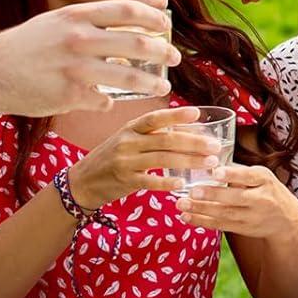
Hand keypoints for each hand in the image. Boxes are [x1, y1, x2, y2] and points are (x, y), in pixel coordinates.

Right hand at [0, 1, 180, 116]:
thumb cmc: (26, 47)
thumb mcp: (56, 23)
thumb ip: (90, 24)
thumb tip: (131, 28)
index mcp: (76, 16)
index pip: (128, 11)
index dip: (153, 18)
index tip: (165, 25)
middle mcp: (78, 39)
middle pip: (138, 45)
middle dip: (164, 53)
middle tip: (175, 59)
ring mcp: (75, 69)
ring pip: (130, 78)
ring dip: (151, 84)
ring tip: (162, 86)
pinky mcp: (70, 95)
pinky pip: (104, 99)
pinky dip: (110, 101)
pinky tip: (110, 101)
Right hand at [65, 107, 220, 208]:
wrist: (82, 181)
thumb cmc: (112, 156)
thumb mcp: (128, 138)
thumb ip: (154, 134)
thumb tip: (188, 128)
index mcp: (131, 128)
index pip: (155, 118)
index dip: (176, 115)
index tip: (197, 114)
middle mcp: (128, 141)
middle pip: (166, 139)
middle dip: (194, 142)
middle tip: (216, 146)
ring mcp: (125, 161)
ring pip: (162, 159)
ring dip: (189, 161)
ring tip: (210, 163)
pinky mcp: (125, 181)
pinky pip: (150, 181)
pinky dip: (167, 182)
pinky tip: (183, 183)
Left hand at [176, 165, 297, 237]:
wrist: (286, 219)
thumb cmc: (266, 190)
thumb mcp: (261, 176)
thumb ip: (239, 171)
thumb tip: (208, 160)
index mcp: (264, 179)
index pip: (248, 176)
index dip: (232, 174)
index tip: (215, 171)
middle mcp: (261, 198)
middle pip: (235, 197)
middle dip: (212, 195)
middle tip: (191, 191)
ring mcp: (253, 216)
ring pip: (225, 213)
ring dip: (201, 210)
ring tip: (181, 204)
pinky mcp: (244, 229)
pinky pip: (221, 225)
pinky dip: (202, 221)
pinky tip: (187, 217)